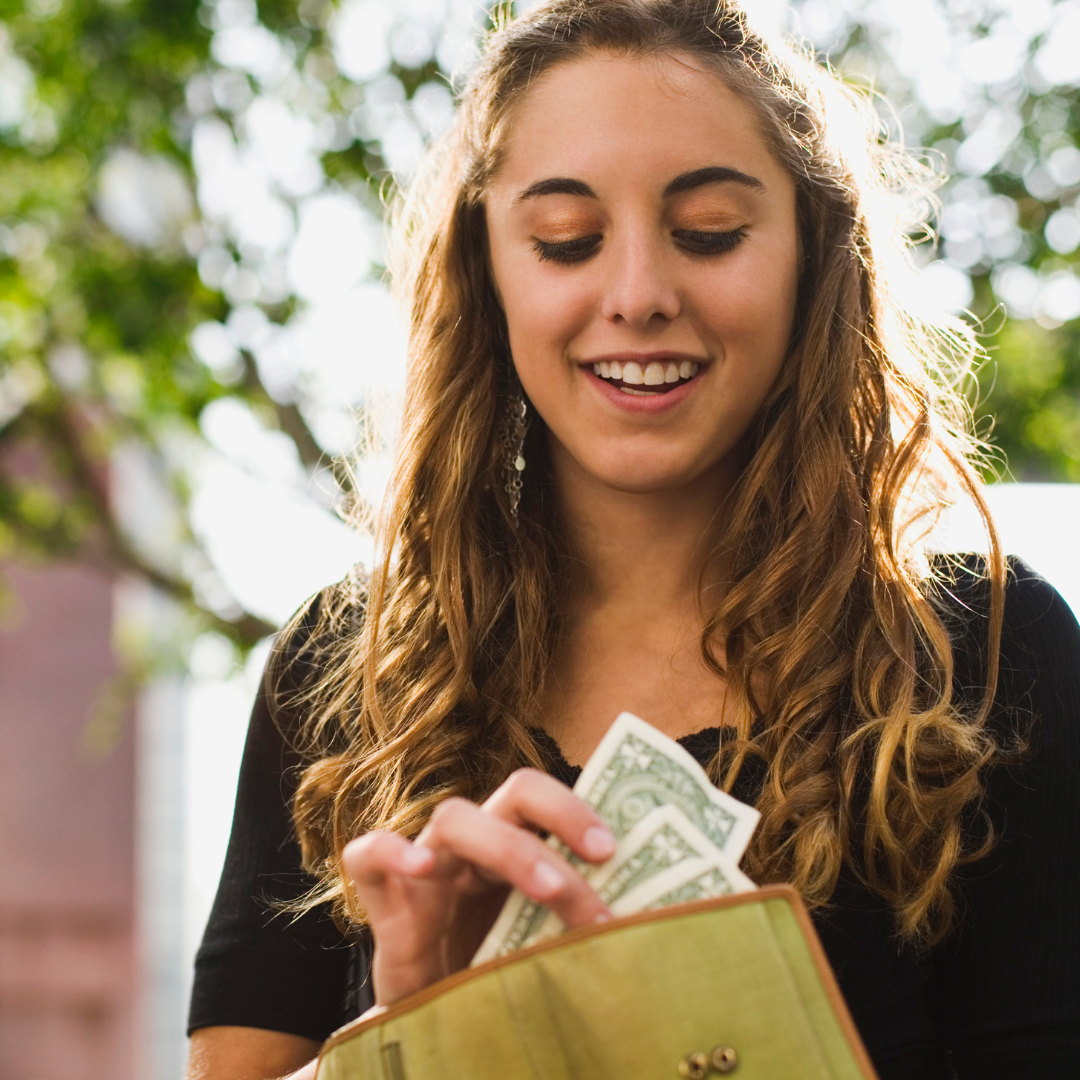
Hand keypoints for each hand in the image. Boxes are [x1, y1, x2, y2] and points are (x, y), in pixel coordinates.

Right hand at [343, 768, 615, 1006]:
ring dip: (509, 848)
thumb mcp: (545, 947)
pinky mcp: (383, 899)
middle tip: (603, 858)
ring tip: (548, 888)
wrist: (433, 1025)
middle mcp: (475, 847)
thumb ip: (581, 926)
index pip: (548, 801)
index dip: (579, 810)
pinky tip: (419, 867)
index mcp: (516, 848)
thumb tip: (653, 928)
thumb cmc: (494, 980)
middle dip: (561, 817)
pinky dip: (390, 850)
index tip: (616, 849)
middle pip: (514, 795)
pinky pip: (367, 854)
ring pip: (455, 818)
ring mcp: (427, 867)